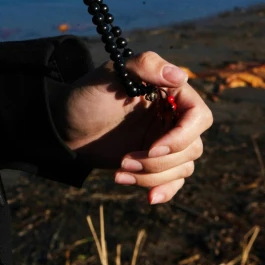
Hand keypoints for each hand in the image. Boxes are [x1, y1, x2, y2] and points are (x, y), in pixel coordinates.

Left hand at [50, 50, 212, 204]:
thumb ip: (145, 66)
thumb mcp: (110, 75)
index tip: (154, 147)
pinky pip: (175, 181)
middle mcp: (173, 116)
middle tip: (126, 159)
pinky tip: (147, 198)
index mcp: (169, 91)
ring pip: (183, 167)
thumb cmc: (88, 95)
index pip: (199, 115)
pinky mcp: (157, 162)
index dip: (182, 136)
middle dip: (160, 161)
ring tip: (120, 169)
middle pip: (193, 146)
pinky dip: (163, 190)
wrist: (66, 125)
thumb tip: (180, 75)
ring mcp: (166, 140)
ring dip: (153, 175)